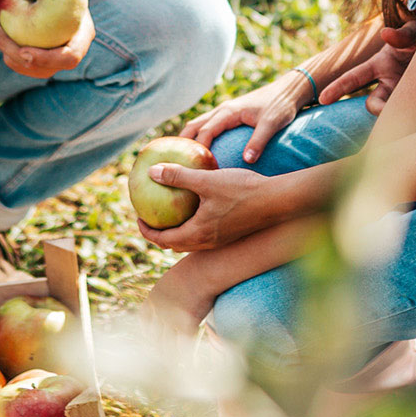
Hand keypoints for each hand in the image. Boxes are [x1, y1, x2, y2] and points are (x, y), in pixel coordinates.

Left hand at [0, 0, 93, 77]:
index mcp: (82, 37)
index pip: (69, 57)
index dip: (48, 59)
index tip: (24, 51)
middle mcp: (70, 52)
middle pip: (47, 69)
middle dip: (19, 58)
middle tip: (1, 34)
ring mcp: (54, 59)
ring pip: (30, 69)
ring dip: (9, 53)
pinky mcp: (38, 59)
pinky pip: (20, 63)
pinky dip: (7, 50)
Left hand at [137, 163, 288, 251]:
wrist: (278, 201)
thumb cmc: (243, 190)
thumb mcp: (208, 180)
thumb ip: (179, 176)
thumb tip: (152, 172)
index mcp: (197, 234)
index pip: (162, 239)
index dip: (146, 230)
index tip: (138, 217)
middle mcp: (207, 242)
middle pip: (174, 244)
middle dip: (159, 233)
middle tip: (150, 216)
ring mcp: (220, 240)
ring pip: (190, 241)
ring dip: (176, 230)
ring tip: (170, 212)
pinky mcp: (230, 234)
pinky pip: (203, 234)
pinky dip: (192, 225)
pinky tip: (197, 206)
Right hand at [178, 74, 309, 164]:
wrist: (290, 90)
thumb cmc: (281, 105)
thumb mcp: (271, 124)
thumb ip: (258, 142)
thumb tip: (246, 161)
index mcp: (228, 112)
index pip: (205, 132)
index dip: (197, 149)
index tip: (191, 167)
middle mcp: (223, 110)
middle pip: (194, 126)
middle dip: (182, 143)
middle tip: (173, 162)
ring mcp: (226, 111)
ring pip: (199, 124)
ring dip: (189, 139)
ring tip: (181, 158)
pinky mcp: (231, 114)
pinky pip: (209, 125)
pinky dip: (200, 136)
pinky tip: (202, 151)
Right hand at [317, 18, 415, 113]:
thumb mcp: (415, 30)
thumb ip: (402, 35)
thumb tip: (384, 34)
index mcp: (382, 65)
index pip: (354, 78)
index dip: (337, 88)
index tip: (322, 99)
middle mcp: (390, 83)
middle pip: (373, 104)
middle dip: (380, 110)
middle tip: (393, 111)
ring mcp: (404, 94)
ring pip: (393, 113)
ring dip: (401, 116)